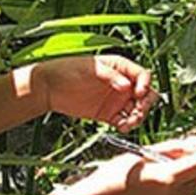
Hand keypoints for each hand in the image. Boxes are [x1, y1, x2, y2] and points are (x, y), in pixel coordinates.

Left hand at [37, 55, 157, 130]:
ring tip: (127, 123)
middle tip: (136, 112)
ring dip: (137, 117)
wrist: (49, 88)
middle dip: (145, 104)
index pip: (142, 75)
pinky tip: (121, 127)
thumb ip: (110, 76)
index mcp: (120, 67)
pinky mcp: (108, 114)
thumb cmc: (68, 70)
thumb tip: (127, 86)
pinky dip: (127, 125)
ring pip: (137, 110)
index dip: (145, 84)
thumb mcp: (91, 69)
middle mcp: (122, 83)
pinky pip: (124, 121)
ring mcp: (116, 100)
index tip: (139, 94)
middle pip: (146, 94)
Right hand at [61, 136, 195, 194]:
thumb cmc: (116, 174)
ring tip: (155, 177)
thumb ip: (173, 148)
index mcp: (168, 179)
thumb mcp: (144, 153)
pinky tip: (152, 192)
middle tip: (167, 159)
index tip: (194, 144)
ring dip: (180, 180)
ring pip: (188, 190)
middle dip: (188, 165)